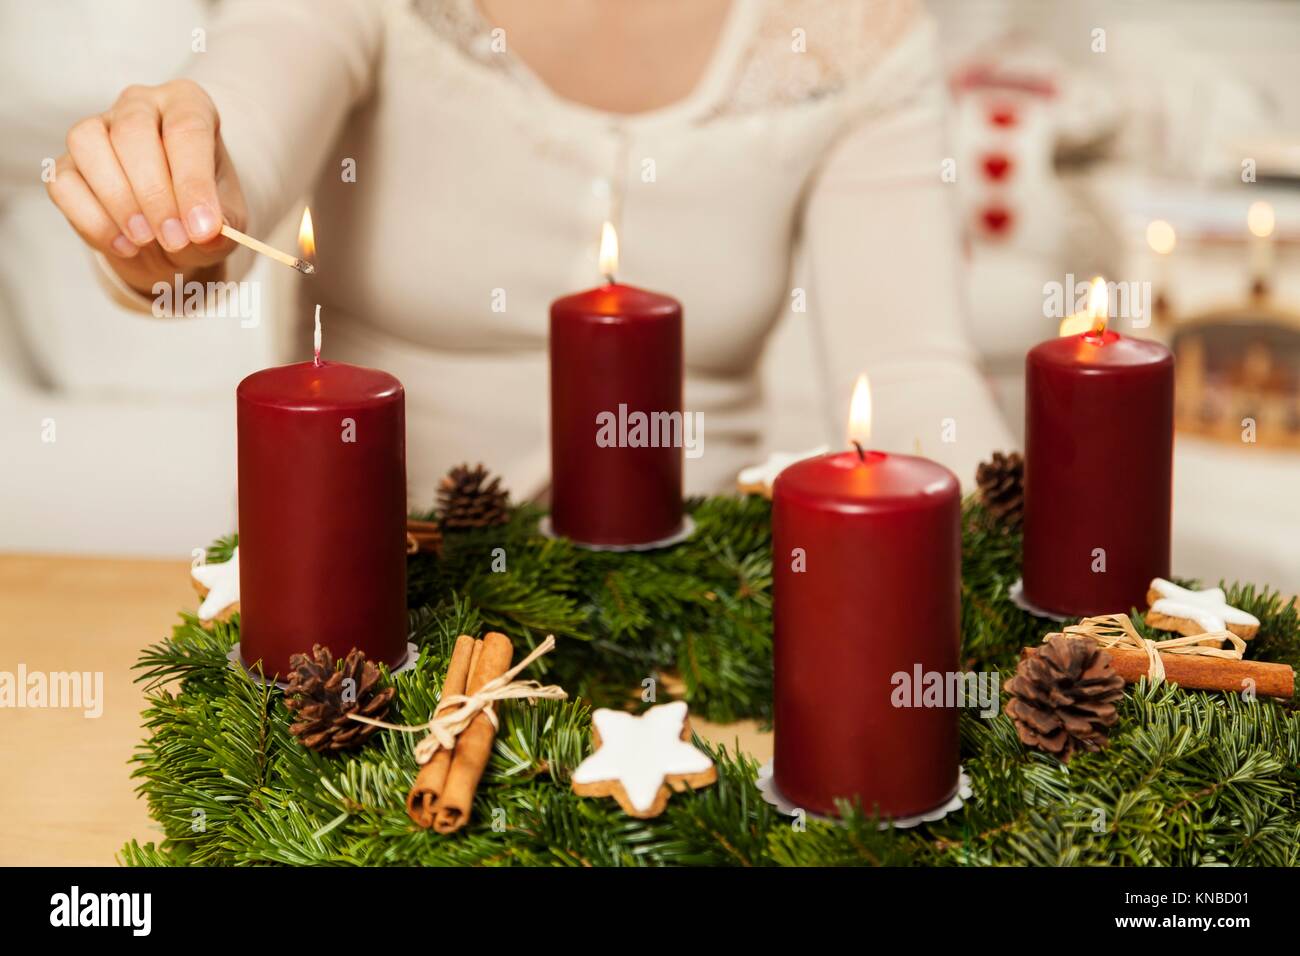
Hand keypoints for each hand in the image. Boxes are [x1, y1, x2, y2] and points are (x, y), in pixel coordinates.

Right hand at [46, 79, 246, 295]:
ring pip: (87, 143)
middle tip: (174, 239)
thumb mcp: (227, 222)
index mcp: (188, 104)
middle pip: (132, 132)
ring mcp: (97, 129)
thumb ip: (221, 225)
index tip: (202, 229)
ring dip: (118, 200)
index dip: (193, 182)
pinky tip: (124, 245)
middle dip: (154, 194)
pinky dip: (92, 220)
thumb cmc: (202, 215)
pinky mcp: (67, 163)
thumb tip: (206, 232)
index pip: (187, 129)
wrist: (172, 237)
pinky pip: (63, 182)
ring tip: (146, 239)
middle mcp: (140, 106)